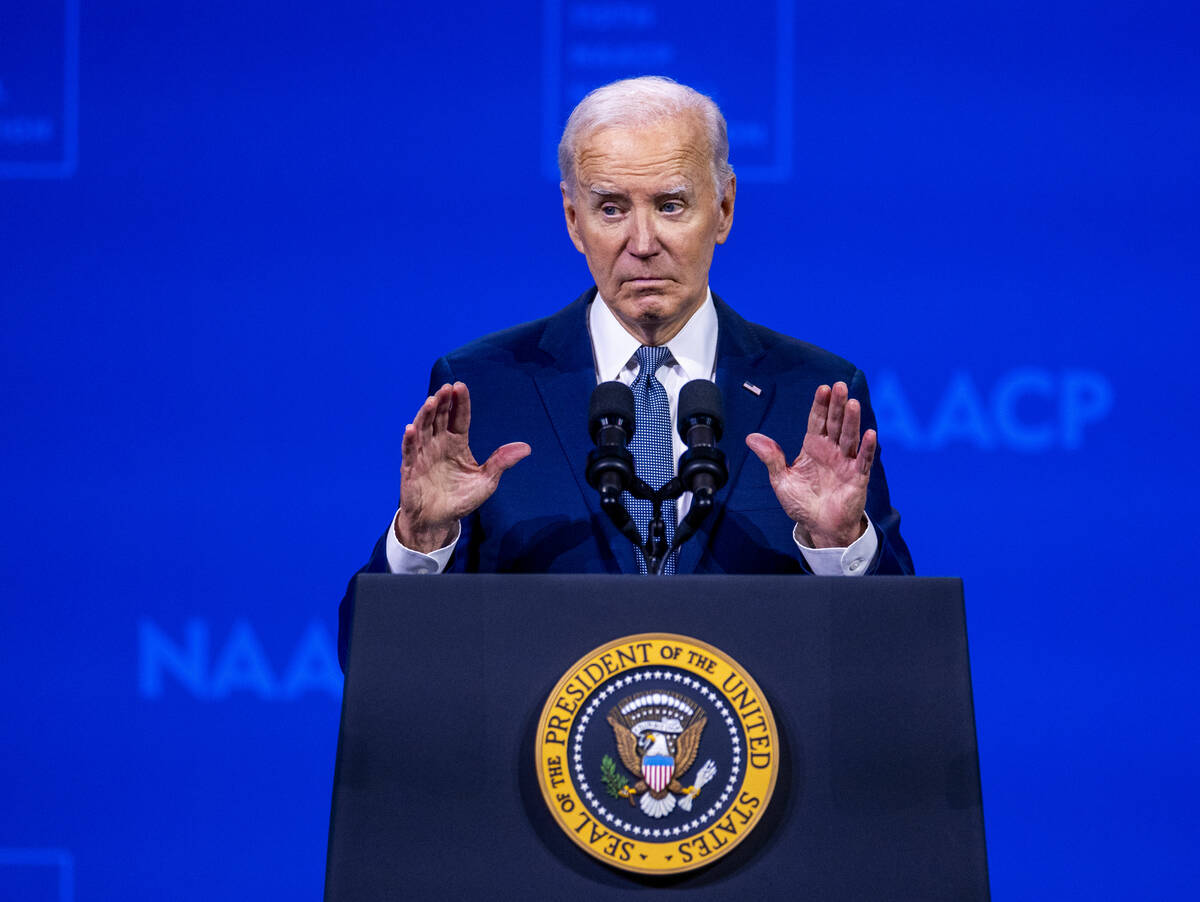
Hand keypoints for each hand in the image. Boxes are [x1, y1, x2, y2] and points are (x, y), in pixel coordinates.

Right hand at [395, 382, 530, 552]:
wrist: (439, 521)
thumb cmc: (461, 499)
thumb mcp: (486, 481)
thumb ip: (501, 462)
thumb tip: (526, 447)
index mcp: (457, 443)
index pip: (459, 418)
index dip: (460, 403)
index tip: (461, 386)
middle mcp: (439, 444)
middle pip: (439, 418)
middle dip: (442, 403)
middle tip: (446, 388)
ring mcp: (423, 455)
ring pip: (423, 429)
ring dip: (425, 415)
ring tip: (431, 401)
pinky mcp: (411, 469)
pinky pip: (409, 452)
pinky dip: (410, 440)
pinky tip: (411, 429)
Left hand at [745, 381, 874, 547]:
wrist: (820, 527)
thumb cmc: (802, 503)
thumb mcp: (782, 480)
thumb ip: (771, 458)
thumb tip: (751, 437)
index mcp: (813, 447)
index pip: (817, 421)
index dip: (820, 405)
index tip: (823, 388)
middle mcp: (831, 451)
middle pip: (835, 423)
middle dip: (837, 405)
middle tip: (840, 387)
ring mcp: (846, 462)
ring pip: (849, 437)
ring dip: (852, 421)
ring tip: (852, 403)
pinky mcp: (858, 477)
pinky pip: (863, 460)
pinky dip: (867, 447)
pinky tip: (870, 433)